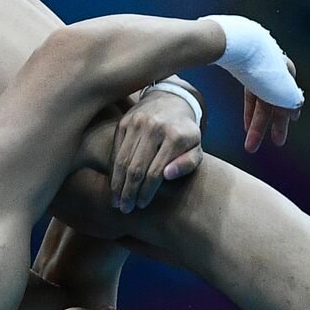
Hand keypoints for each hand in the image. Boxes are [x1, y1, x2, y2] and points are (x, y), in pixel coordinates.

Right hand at [109, 89, 202, 212]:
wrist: (171, 101)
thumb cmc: (185, 134)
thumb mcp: (196, 148)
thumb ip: (187, 164)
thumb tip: (167, 175)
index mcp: (175, 136)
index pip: (155, 172)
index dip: (147, 192)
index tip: (141, 205)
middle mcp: (154, 127)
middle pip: (135, 168)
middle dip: (129, 192)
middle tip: (125, 209)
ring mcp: (136, 123)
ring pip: (122, 160)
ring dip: (117, 184)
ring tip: (116, 201)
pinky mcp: (124, 122)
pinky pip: (115, 150)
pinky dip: (113, 169)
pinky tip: (114, 183)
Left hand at [242, 55, 300, 152]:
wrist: (236, 45)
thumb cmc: (263, 69)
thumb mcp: (281, 90)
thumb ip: (291, 102)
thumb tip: (296, 109)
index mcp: (287, 73)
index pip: (289, 99)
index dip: (288, 115)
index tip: (289, 126)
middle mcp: (275, 70)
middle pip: (274, 103)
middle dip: (273, 126)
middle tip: (277, 144)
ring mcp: (258, 68)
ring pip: (260, 102)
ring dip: (256, 125)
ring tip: (251, 146)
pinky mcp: (242, 68)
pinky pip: (248, 95)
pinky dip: (248, 111)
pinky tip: (245, 126)